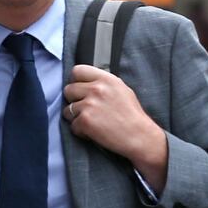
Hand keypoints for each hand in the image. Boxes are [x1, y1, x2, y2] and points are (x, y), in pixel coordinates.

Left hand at [63, 64, 166, 191]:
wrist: (140, 137)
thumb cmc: (132, 116)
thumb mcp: (122, 90)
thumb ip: (103, 84)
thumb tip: (87, 83)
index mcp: (106, 79)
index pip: (77, 70)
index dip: (76, 81)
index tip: (79, 90)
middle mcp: (96, 89)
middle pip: (68, 90)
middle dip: (74, 100)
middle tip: (85, 109)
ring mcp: (89, 105)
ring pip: (67, 110)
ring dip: (76, 117)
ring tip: (91, 122)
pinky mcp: (85, 121)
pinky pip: (72, 126)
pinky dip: (80, 131)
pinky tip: (93, 132)